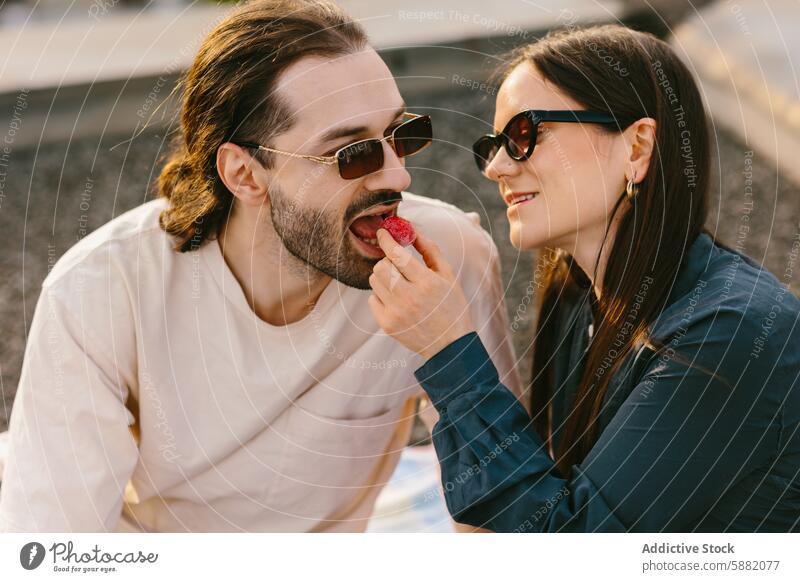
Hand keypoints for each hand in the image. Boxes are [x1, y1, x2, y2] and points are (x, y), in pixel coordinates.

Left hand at [368, 227, 475, 359]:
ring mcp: (396, 313)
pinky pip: (372, 300)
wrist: (450, 344)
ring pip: (374, 281)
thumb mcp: (448, 275)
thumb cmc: (451, 305)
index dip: (387, 240)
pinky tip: (397, 301)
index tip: (382, 232)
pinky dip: (381, 296)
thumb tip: (412, 229)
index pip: (397, 255)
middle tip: (397, 265)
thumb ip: (430, 250)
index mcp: (427, 283)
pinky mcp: (387, 325)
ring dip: (383, 277)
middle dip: (387, 261)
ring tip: (399, 284)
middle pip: (380, 267)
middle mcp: (409, 298)